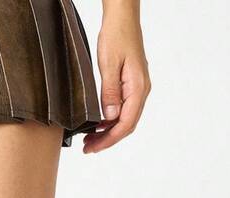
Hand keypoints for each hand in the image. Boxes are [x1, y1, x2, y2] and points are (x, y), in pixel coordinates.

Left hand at [83, 8, 150, 153]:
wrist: (123, 17)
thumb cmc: (117, 35)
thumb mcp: (109, 64)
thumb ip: (109, 93)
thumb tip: (109, 118)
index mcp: (138, 88)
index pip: (125, 124)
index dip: (108, 140)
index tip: (93, 147)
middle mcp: (141, 90)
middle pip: (126, 125)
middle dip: (107, 140)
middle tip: (88, 148)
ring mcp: (138, 88)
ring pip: (125, 118)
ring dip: (108, 131)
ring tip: (90, 139)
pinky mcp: (132, 84)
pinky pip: (124, 109)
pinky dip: (111, 120)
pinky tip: (99, 123)